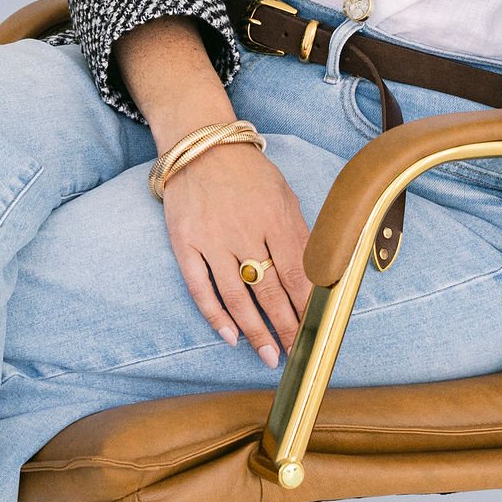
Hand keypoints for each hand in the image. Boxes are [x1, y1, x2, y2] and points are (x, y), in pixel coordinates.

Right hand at [161, 140, 311, 365]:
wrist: (201, 146)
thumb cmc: (249, 174)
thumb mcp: (283, 196)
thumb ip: (298, 235)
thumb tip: (317, 277)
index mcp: (275, 217)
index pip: (297, 273)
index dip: (307, 307)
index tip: (315, 332)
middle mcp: (244, 230)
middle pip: (269, 290)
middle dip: (285, 328)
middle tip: (295, 355)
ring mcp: (211, 238)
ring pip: (236, 296)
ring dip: (254, 331)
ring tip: (267, 356)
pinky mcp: (184, 242)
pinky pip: (200, 287)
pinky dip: (215, 315)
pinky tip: (229, 335)